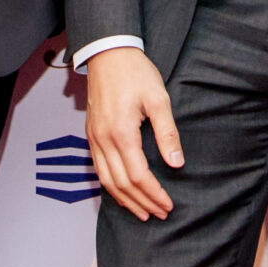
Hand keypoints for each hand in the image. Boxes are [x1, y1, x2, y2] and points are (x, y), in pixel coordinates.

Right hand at [83, 47, 180, 221]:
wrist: (108, 52)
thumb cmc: (135, 73)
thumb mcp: (159, 99)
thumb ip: (167, 134)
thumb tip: (176, 164)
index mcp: (121, 132)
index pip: (138, 175)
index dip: (154, 194)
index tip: (168, 205)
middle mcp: (103, 139)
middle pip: (121, 184)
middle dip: (142, 202)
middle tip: (160, 214)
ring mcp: (94, 138)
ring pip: (106, 180)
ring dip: (125, 200)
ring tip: (142, 212)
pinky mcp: (91, 134)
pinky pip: (98, 168)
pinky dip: (111, 186)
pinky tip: (122, 192)